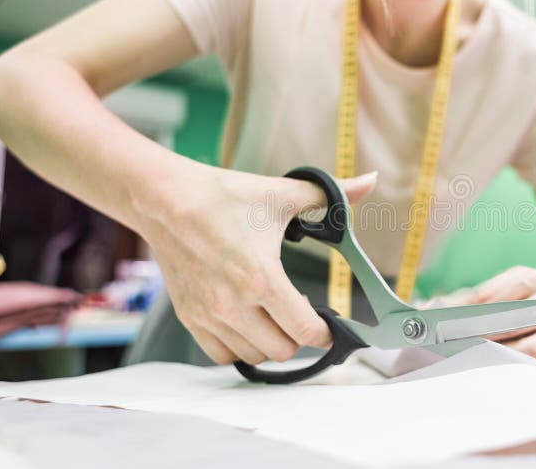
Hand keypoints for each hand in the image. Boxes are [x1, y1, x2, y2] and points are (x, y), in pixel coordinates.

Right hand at [138, 163, 377, 364]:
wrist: (165, 199)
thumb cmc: (223, 197)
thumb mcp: (282, 193)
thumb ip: (332, 194)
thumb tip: (370, 181)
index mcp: (262, 279)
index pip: (305, 330)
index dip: (325, 332)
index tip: (331, 324)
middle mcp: (234, 305)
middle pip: (282, 350)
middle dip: (300, 336)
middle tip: (302, 315)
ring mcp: (209, 314)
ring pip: (253, 355)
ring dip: (270, 342)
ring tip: (275, 317)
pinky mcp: (190, 317)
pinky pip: (222, 354)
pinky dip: (240, 346)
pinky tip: (248, 323)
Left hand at [441, 266, 535, 376]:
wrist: (534, 327)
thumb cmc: (495, 313)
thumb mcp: (475, 302)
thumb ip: (453, 305)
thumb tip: (426, 314)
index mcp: (529, 280)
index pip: (504, 289)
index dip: (474, 306)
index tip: (448, 320)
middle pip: (519, 320)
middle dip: (484, 335)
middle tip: (455, 347)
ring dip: (503, 360)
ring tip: (475, 367)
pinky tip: (511, 382)